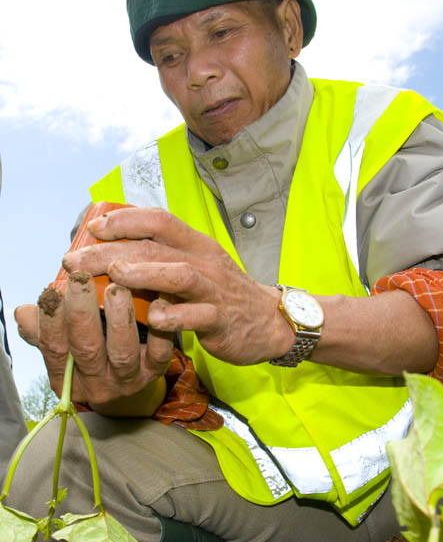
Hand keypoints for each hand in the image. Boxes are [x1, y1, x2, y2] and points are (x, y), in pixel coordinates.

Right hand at [15, 273, 173, 414]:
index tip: (52, 290)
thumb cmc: (91, 353)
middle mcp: (97, 383)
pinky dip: (159, 330)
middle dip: (82, 312)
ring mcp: (128, 380)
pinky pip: (159, 353)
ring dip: (118, 318)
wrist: (130, 384)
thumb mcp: (65, 347)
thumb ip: (44, 330)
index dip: (51, 321)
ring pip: (122, 352)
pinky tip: (159, 302)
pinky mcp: (155, 372)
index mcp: (68, 377)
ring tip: (117, 288)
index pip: (55, 349)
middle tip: (81, 279)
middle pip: (87, 348)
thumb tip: (24, 312)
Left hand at [61, 207, 293, 364]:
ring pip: (179, 274)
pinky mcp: (221, 320)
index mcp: (196, 245)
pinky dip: (175, 315)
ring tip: (115, 276)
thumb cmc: (223, 294)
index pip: (159, 220)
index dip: (124, 220)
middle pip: (156, 247)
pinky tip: (155, 318)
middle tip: (75, 261)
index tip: (93, 229)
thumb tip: (114, 256)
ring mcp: (214, 290)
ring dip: (144, 273)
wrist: (268, 321)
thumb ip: (164, 260)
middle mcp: (204, 262)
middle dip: (111, 251)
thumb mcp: (198, 267)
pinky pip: (198, 316)